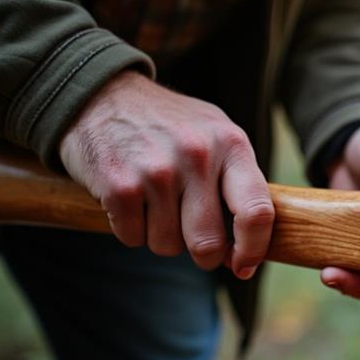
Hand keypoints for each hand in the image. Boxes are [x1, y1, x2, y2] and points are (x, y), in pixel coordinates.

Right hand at [59, 71, 274, 278]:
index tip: (243, 266)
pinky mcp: (118, 184)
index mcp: (232, 145)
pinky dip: (129, 230)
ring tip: (155, 204)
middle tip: (193, 241)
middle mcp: (197, 156)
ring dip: (160, 237)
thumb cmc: (171, 126)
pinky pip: (131, 238)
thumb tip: (246, 254)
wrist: (102, 94)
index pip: (257, 212)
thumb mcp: (216, 136)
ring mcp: (157, 170)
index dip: (253, 250)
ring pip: (167, 245)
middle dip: (202, 254)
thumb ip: (238, 187)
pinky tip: (129, 200)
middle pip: (207, 243)